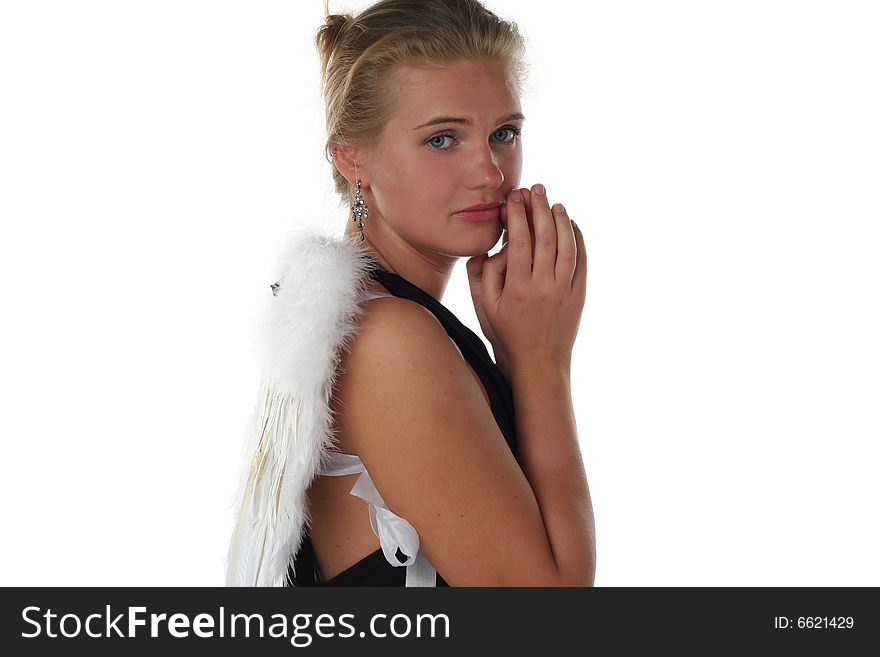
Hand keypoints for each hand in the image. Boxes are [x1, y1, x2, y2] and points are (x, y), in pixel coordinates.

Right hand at [467, 183, 586, 375]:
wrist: (538, 364)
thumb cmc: (506, 334)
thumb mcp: (484, 307)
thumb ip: (482, 275)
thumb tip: (489, 246)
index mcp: (519, 289)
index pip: (520, 241)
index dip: (518, 215)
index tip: (515, 197)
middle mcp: (545, 287)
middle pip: (545, 238)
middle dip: (540, 208)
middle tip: (536, 188)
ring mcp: (565, 291)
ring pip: (567, 246)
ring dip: (561, 220)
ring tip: (553, 202)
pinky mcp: (579, 295)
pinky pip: (582, 261)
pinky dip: (578, 240)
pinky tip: (571, 224)